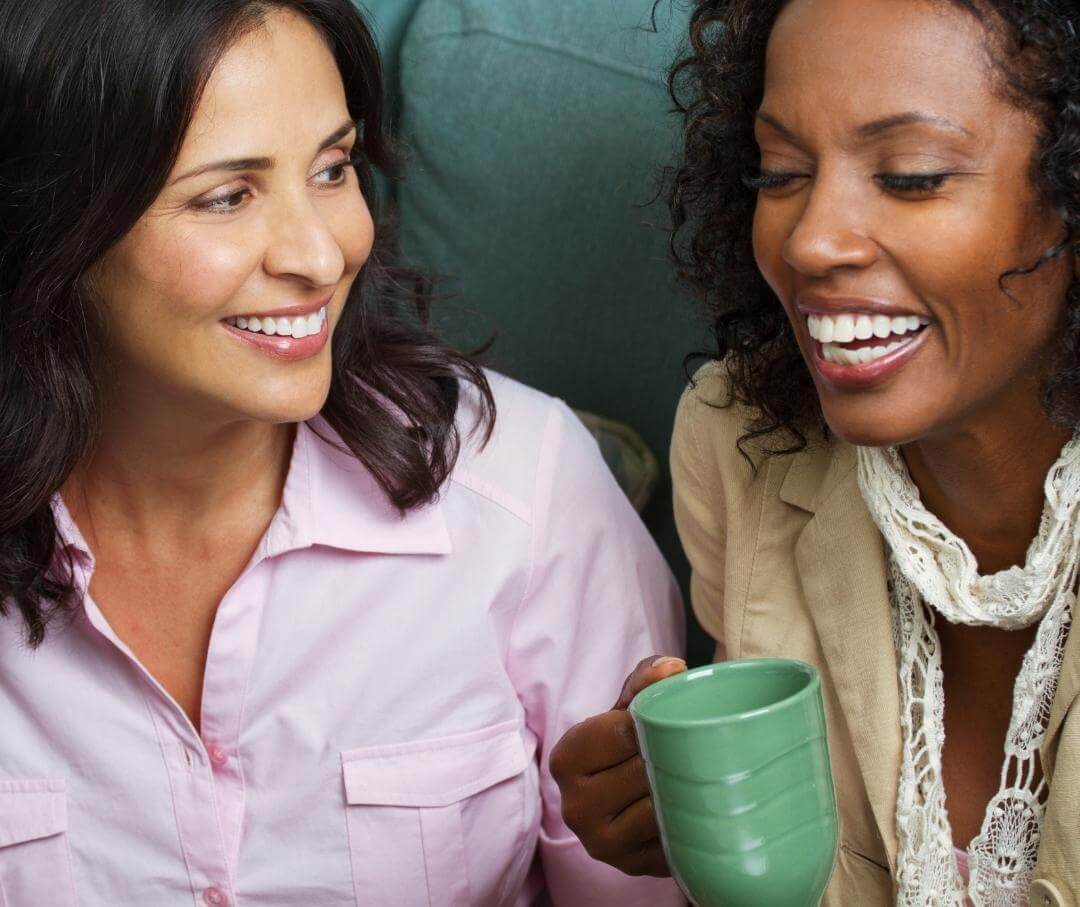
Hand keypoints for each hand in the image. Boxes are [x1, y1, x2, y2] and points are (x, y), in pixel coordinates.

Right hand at [550, 655, 687, 876]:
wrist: (621, 798)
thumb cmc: (622, 743)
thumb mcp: (625, 706)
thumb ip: (643, 681)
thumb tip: (671, 669)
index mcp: (566, 759)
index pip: (624, 733)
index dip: (656, 722)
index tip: (674, 717)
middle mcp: (575, 807)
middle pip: (644, 770)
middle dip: (673, 755)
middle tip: (694, 745)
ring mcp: (601, 843)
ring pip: (660, 806)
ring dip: (684, 787)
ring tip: (695, 772)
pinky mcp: (632, 867)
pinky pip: (674, 835)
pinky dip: (687, 816)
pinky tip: (692, 803)